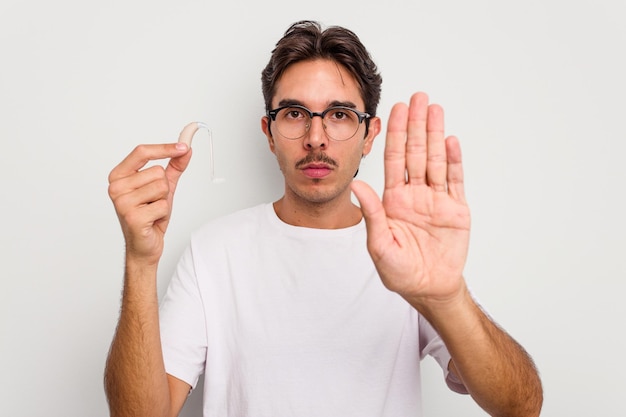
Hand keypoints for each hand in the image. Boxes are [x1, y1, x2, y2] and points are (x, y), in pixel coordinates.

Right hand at [108, 143, 191, 265]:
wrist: (144, 246)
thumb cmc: (150, 215)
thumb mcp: (164, 187)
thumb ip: (174, 167)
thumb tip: (186, 149)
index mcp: (119, 176)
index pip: (141, 152)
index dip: (164, 148)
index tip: (183, 147)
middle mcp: (116, 187)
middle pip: (157, 172)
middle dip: (164, 188)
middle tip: (154, 202)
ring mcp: (122, 202)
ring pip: (162, 187)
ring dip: (164, 201)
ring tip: (153, 211)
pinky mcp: (133, 217)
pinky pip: (163, 205)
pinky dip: (163, 213)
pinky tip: (152, 220)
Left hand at [351, 92, 470, 306]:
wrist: (429, 288)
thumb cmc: (400, 272)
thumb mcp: (379, 245)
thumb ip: (372, 214)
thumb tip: (356, 185)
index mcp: (393, 200)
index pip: (394, 160)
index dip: (395, 134)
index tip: (396, 110)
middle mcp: (414, 194)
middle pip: (415, 152)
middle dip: (416, 125)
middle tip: (419, 97)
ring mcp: (436, 199)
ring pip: (435, 160)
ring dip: (435, 134)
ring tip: (435, 109)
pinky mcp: (456, 209)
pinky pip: (454, 180)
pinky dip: (453, 160)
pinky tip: (450, 140)